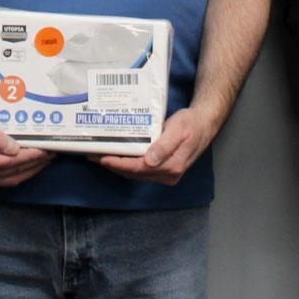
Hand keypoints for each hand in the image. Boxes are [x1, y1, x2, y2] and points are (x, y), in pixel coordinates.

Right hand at [0, 109, 53, 187]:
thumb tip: (16, 147)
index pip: (12, 162)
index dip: (32, 156)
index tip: (46, 149)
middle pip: (15, 173)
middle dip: (36, 164)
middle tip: (52, 153)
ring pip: (11, 179)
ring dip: (29, 170)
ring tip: (45, 160)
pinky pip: (3, 179)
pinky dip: (18, 172)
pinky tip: (27, 165)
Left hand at [95, 107, 217, 184]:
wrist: (204, 123)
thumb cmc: (192, 124)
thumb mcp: (179, 130)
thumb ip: (164, 145)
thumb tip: (149, 160)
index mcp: (172, 166)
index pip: (138, 169)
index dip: (119, 164)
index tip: (102, 158)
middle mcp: (169, 175)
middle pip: (135, 173)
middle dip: (114, 166)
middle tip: (94, 156)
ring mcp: (167, 174)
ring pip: (137, 173)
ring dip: (119, 166)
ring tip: (101, 156)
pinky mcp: (164, 170)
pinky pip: (141, 170)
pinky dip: (128, 164)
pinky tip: (118, 156)